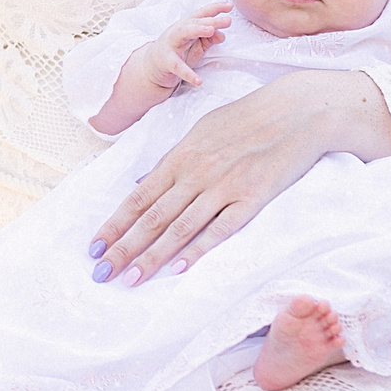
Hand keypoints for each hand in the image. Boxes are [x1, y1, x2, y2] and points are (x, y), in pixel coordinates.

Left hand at [89, 69, 390, 285]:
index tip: (94, 248)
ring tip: (130, 279)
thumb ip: (172, 160)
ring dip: (152, 256)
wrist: (296, 111)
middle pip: (152, 217)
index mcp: (180, 156)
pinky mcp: (252, 198)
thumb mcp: (201, 131)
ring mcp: (223, 187)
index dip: (114, 225)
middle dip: (123, 248)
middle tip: (101, 274)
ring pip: (179, 228)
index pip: (137, 198)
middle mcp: (195, 173)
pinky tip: (179, 269)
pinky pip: (220, 229)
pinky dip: (198, 250)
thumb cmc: (246, 118)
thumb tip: (142, 182)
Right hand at [135, 5, 231, 90]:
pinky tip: (198, 80)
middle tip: (227, 21)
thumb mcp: (196, 44)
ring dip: (197, 30)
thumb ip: (209, 38)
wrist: (153, 66)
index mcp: (187, 26)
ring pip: (182, 33)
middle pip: (194, 22)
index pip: (201, 14)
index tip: (230, 5)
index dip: (215, 8)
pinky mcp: (166, 61)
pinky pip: (178, 66)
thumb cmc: (178, 52)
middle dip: (210, 20)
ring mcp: (171, 45)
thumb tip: (222, 35)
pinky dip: (188, 73)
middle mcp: (178, 31)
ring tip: (211, 31)